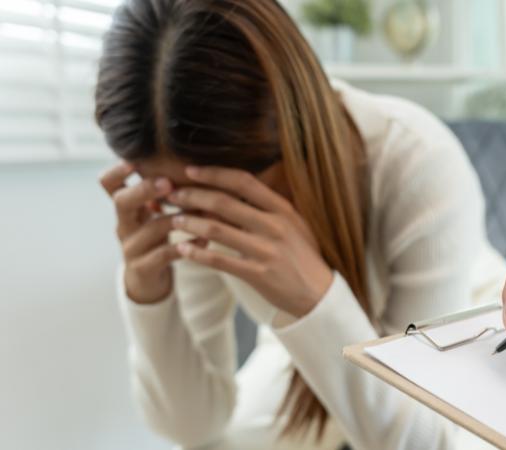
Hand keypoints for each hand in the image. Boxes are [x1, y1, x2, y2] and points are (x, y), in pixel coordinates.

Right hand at [99, 161, 191, 303]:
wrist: (148, 281)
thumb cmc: (156, 240)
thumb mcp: (153, 215)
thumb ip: (164, 194)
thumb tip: (194, 163)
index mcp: (126, 208)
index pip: (108, 183)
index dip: (117, 170)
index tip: (135, 160)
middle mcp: (124, 225)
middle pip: (122, 201)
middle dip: (146, 189)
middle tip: (169, 183)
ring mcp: (131, 248)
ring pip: (151, 228)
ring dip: (178, 217)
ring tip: (204, 211)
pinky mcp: (143, 268)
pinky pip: (165, 254)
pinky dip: (187, 244)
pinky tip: (205, 239)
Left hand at [167, 166, 333, 317]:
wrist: (319, 292)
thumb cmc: (303, 255)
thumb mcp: (293, 224)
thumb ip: (267, 208)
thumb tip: (231, 191)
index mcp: (282, 209)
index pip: (243, 181)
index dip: (214, 173)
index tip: (190, 171)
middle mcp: (274, 226)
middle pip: (224, 202)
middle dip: (192, 196)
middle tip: (172, 195)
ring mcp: (266, 250)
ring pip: (217, 230)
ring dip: (190, 223)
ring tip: (173, 220)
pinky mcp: (258, 274)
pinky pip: (220, 260)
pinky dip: (197, 253)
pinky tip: (182, 249)